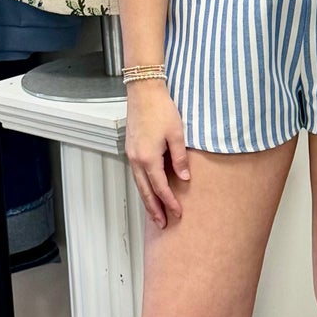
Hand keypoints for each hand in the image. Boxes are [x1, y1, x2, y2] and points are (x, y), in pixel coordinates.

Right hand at [125, 80, 190, 226]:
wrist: (144, 92)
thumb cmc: (161, 109)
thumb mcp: (177, 134)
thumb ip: (180, 158)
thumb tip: (185, 179)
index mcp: (149, 158)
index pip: (160, 187)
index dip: (169, 202)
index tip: (177, 213)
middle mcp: (137, 160)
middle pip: (145, 191)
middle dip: (154, 209)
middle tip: (163, 224)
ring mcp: (132, 155)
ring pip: (139, 184)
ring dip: (147, 200)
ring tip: (155, 214)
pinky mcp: (131, 149)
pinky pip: (137, 174)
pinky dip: (143, 187)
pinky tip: (149, 191)